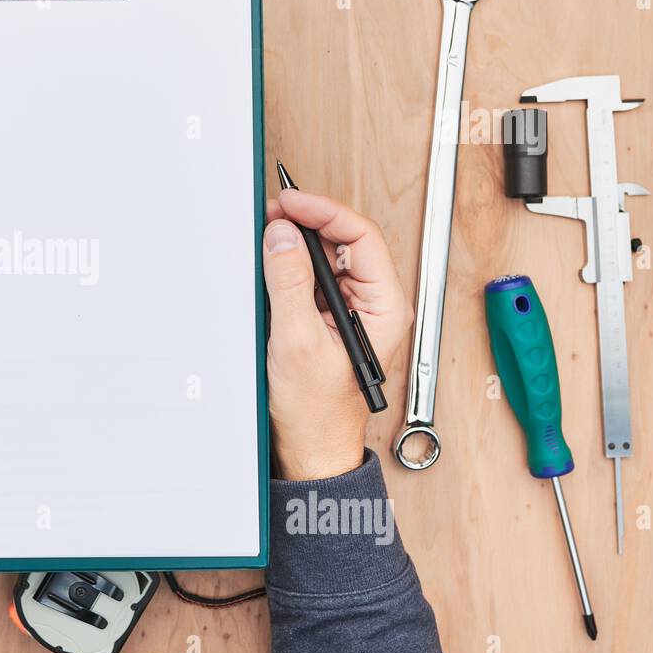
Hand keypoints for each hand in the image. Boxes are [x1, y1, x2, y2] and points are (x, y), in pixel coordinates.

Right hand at [263, 189, 411, 480]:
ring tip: (268, 234)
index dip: (324, 212)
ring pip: (325, 258)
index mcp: (384, 307)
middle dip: (307, 222)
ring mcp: (349, 310)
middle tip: (273, 214)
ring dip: (296, 244)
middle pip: (343, 242)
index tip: (290, 203)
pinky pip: (309, 279)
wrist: (310, 450)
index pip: (360, 237)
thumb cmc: (318, 412)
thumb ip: (290, 284)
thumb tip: (284, 236)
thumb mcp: (299, 341)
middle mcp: (372, 304)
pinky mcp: (326, 318)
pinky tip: (270, 263)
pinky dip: (288, 266)